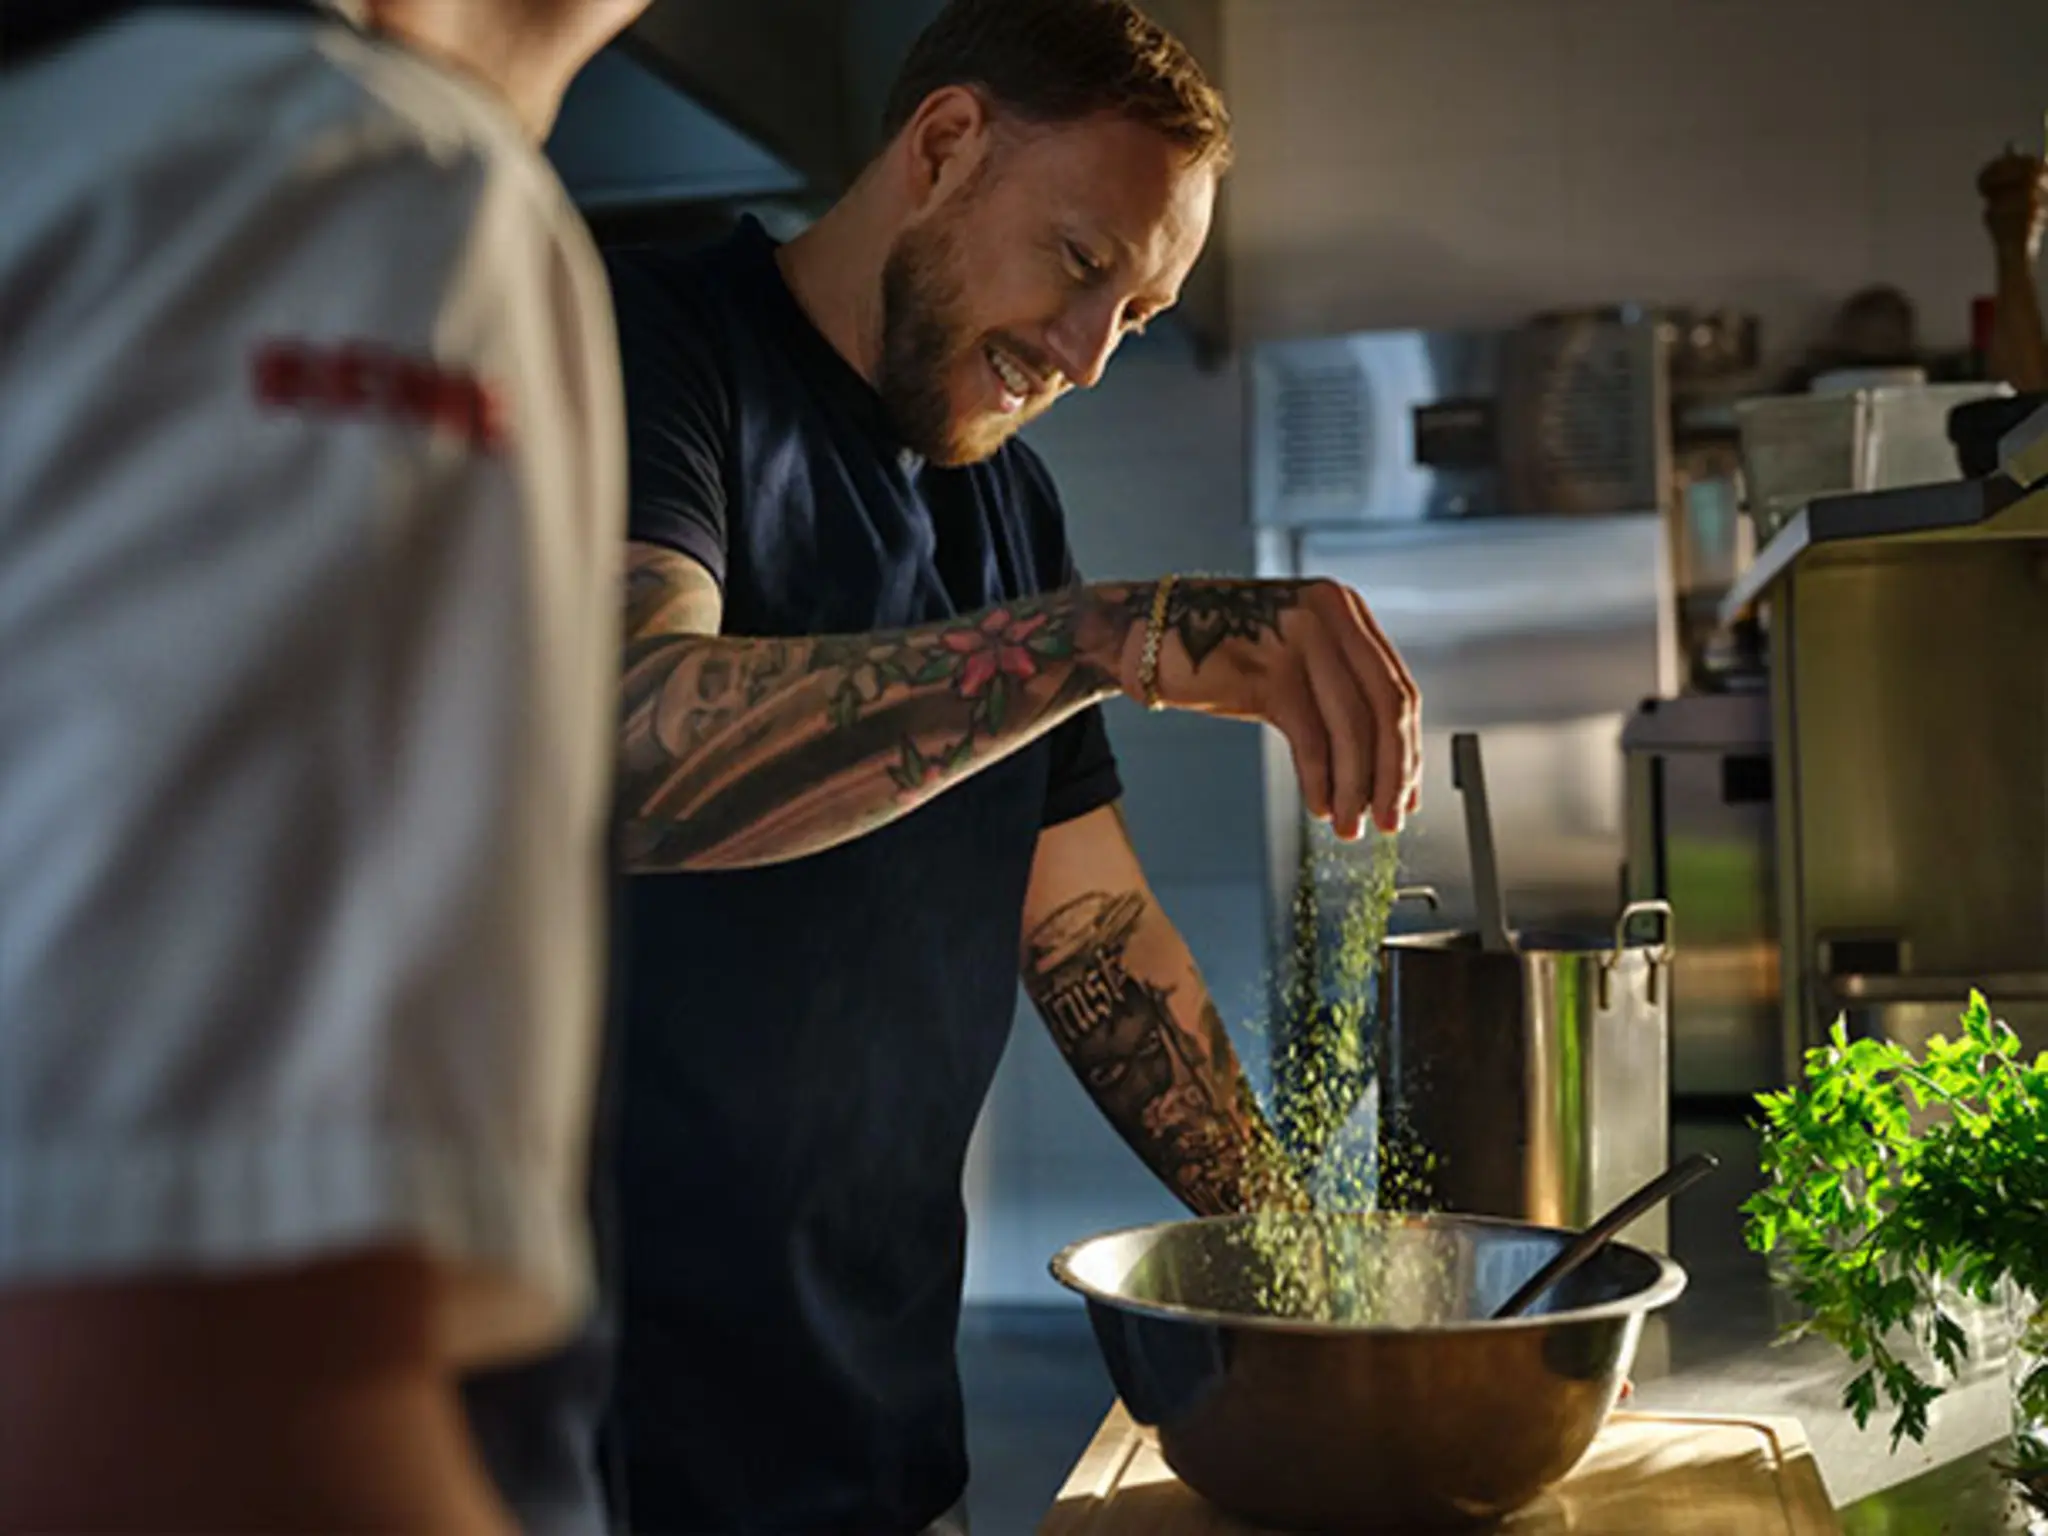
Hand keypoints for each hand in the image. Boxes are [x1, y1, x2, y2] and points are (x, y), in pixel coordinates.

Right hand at [1115, 578, 1420, 837]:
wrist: (1145, 635)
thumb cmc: (1220, 654)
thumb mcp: (1294, 662)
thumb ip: (1337, 692)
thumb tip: (1382, 765)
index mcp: (1345, 611)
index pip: (1398, 688)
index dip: (1408, 750)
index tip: (1406, 793)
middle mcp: (1330, 616)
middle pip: (1386, 707)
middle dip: (1392, 773)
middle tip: (1390, 818)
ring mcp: (1299, 639)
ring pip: (1351, 727)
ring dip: (1356, 786)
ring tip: (1349, 823)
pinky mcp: (1267, 669)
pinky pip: (1309, 736)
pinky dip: (1320, 778)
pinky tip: (1319, 804)